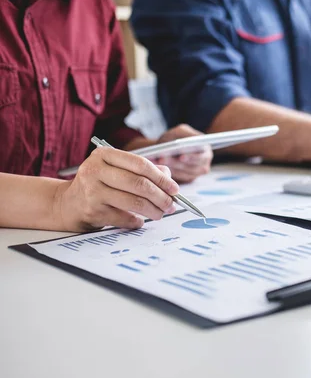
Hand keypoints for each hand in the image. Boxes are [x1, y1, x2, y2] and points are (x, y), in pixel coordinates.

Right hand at [54, 147, 179, 231]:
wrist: (68, 204)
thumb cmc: (99, 184)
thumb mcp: (116, 170)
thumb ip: (142, 170)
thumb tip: (168, 178)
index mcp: (104, 155)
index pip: (140, 164)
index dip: (161, 178)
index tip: (175, 189)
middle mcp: (95, 170)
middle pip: (139, 184)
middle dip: (161, 197)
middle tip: (171, 205)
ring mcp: (92, 191)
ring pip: (134, 202)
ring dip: (153, 211)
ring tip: (160, 214)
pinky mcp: (92, 211)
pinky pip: (124, 218)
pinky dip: (136, 222)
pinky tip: (139, 221)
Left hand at [154, 124, 212, 182]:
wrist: (171, 147)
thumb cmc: (176, 137)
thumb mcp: (179, 131)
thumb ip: (180, 136)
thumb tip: (178, 145)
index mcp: (206, 148)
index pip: (202, 154)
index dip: (192, 156)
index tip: (180, 157)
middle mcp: (205, 161)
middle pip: (193, 165)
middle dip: (177, 163)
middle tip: (162, 159)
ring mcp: (198, 171)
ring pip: (185, 173)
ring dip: (171, 168)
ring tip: (158, 162)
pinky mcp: (190, 178)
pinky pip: (180, 178)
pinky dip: (169, 173)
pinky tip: (159, 167)